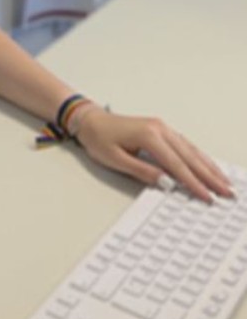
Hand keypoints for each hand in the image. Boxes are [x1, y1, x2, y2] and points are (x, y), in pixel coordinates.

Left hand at [72, 106, 233, 202]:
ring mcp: (162, 127)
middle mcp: (160, 128)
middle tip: (227, 192)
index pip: (177, 165)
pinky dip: (199, 156)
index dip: (193, 183)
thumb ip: (142, 171)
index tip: (208, 197)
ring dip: (208, 166)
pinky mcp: (161, 129)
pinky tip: (208, 165)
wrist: (90, 120)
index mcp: (149, 135)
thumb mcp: (116, 160)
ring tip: (224, 181)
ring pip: (191, 149)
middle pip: (189, 157)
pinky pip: (184, 144)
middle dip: (210, 176)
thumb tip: (167, 183)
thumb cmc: (99, 139)